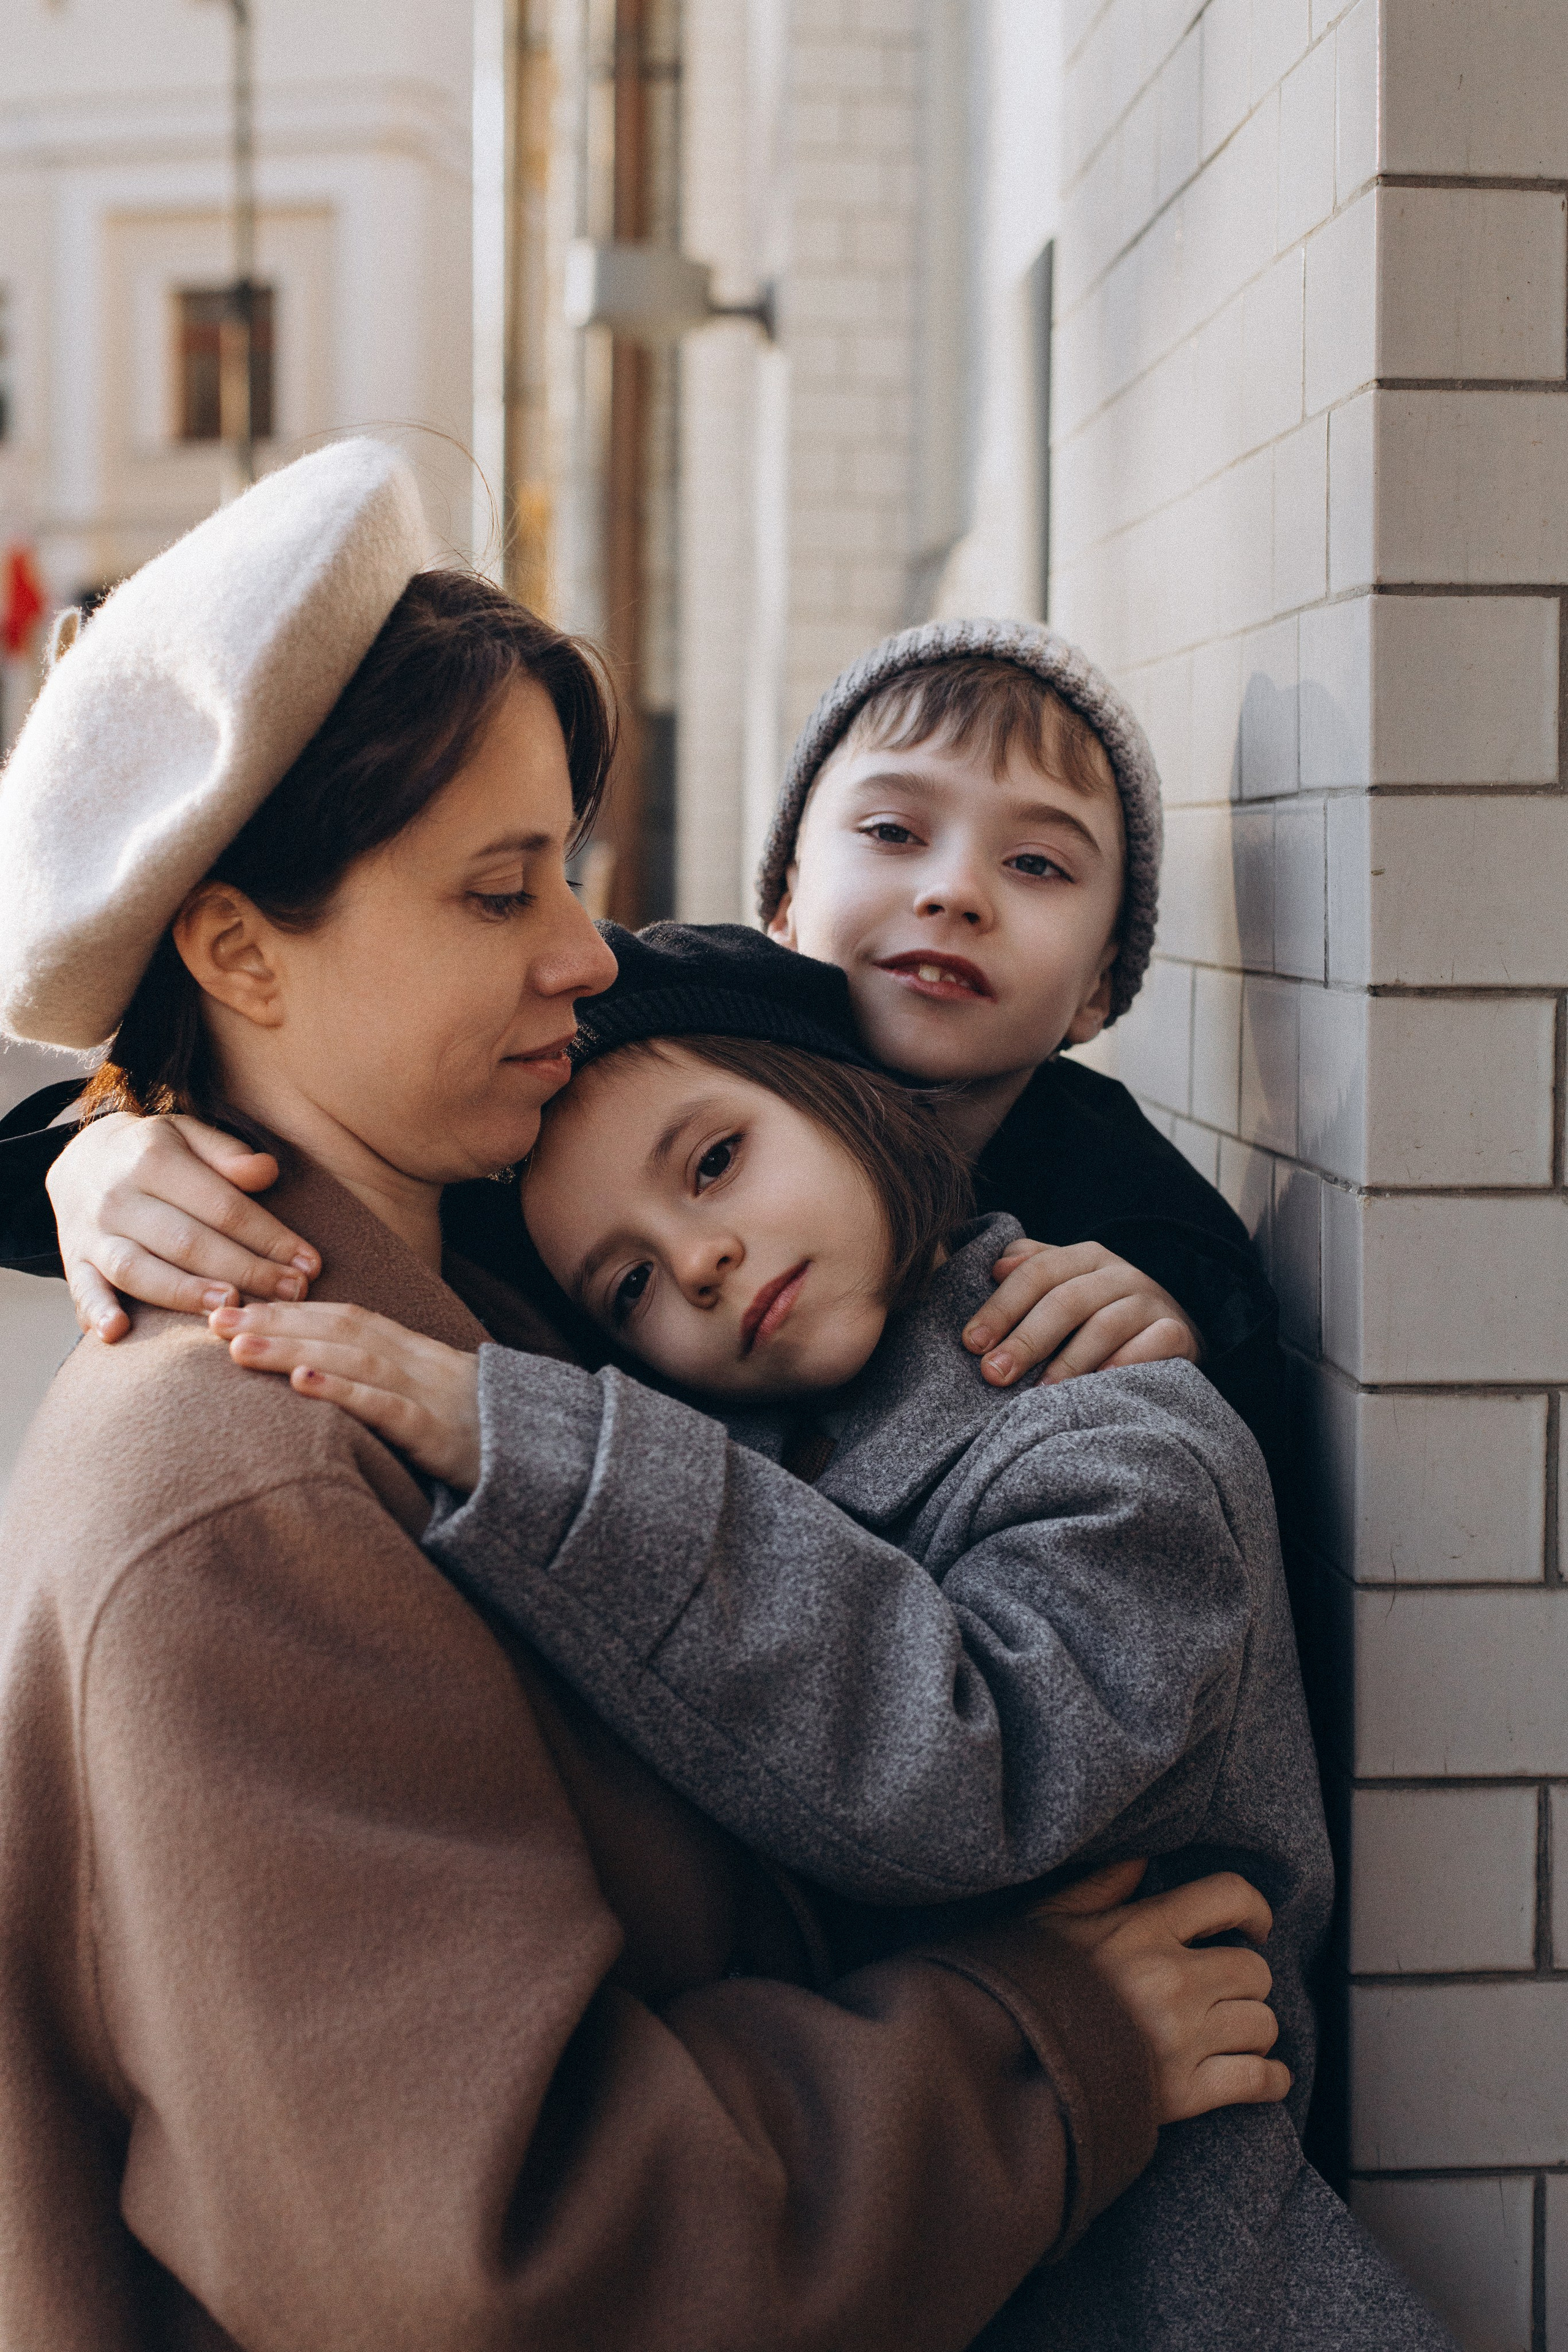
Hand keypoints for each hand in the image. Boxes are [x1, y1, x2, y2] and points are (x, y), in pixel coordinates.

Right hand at [46, 1111, 320, 1342]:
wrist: (82, 1161)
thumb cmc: (156, 1153)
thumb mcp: (188, 1134)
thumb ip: (227, 1152)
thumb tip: (266, 1172)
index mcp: (153, 1158)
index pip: (223, 1206)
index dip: (269, 1237)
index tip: (309, 1263)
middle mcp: (119, 1196)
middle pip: (187, 1241)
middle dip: (244, 1271)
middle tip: (291, 1295)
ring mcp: (93, 1232)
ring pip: (138, 1269)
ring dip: (183, 1293)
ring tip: (228, 1310)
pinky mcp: (74, 1261)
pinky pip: (82, 1289)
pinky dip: (96, 1311)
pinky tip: (118, 1332)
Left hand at [211, 1300, 481, 1490]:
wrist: (549, 1460)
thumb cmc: (480, 1433)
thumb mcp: (430, 1398)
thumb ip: (383, 1382)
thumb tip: (323, 1374)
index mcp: (413, 1351)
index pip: (342, 1317)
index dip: (287, 1309)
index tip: (232, 1306)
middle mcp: (418, 1361)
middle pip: (338, 1329)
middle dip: (273, 1321)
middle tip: (212, 1319)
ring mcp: (429, 1394)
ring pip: (353, 1359)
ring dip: (292, 1349)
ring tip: (238, 1346)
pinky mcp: (437, 1432)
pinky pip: (386, 1406)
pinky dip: (343, 1391)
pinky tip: (302, 1382)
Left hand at [962, 1239, 1200, 1388]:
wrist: (1169, 1331)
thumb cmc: (1097, 1313)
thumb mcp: (1066, 1285)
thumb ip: (1030, 1270)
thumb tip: (995, 1267)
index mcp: (1085, 1256)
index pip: (1037, 1272)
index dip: (1001, 1307)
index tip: (972, 1343)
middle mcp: (1120, 1273)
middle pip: (1066, 1301)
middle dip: (1026, 1339)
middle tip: (994, 1374)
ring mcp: (1152, 1302)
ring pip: (1106, 1326)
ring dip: (1068, 1362)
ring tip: (1039, 1394)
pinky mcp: (1178, 1332)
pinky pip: (1153, 1344)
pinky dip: (1126, 1363)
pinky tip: (1098, 1385)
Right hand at [1036, 1861, 1288, 2124]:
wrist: (1008, 2062)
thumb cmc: (1029, 1985)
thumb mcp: (1054, 1919)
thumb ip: (1102, 1885)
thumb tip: (1139, 1856)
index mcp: (1145, 1929)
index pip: (1228, 1897)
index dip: (1254, 1909)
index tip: (1254, 1926)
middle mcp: (1173, 1979)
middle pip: (1255, 1971)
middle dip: (1247, 1981)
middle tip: (1227, 1990)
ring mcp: (1183, 2037)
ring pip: (1262, 2024)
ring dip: (1254, 2029)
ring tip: (1234, 2032)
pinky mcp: (1186, 2092)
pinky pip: (1258, 2080)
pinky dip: (1269, 2079)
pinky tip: (1262, 2075)